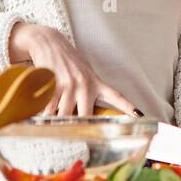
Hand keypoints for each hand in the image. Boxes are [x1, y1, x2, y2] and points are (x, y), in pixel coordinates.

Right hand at [8, 22, 136, 116]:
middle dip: (81, 128)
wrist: (50, 43)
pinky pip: (49, 109)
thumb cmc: (69, 61)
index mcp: (96, 83)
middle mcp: (85, 85)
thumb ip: (90, 90)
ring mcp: (69, 86)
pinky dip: (44, 116)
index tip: (139, 116)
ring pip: (65, 115)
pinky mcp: (53, 86)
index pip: (116, 96)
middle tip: (78, 138)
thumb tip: (88, 112)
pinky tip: (41, 117)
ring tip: (53, 126)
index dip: (127, 107)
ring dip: (58, 123)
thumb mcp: (85, 72)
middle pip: (86, 116)